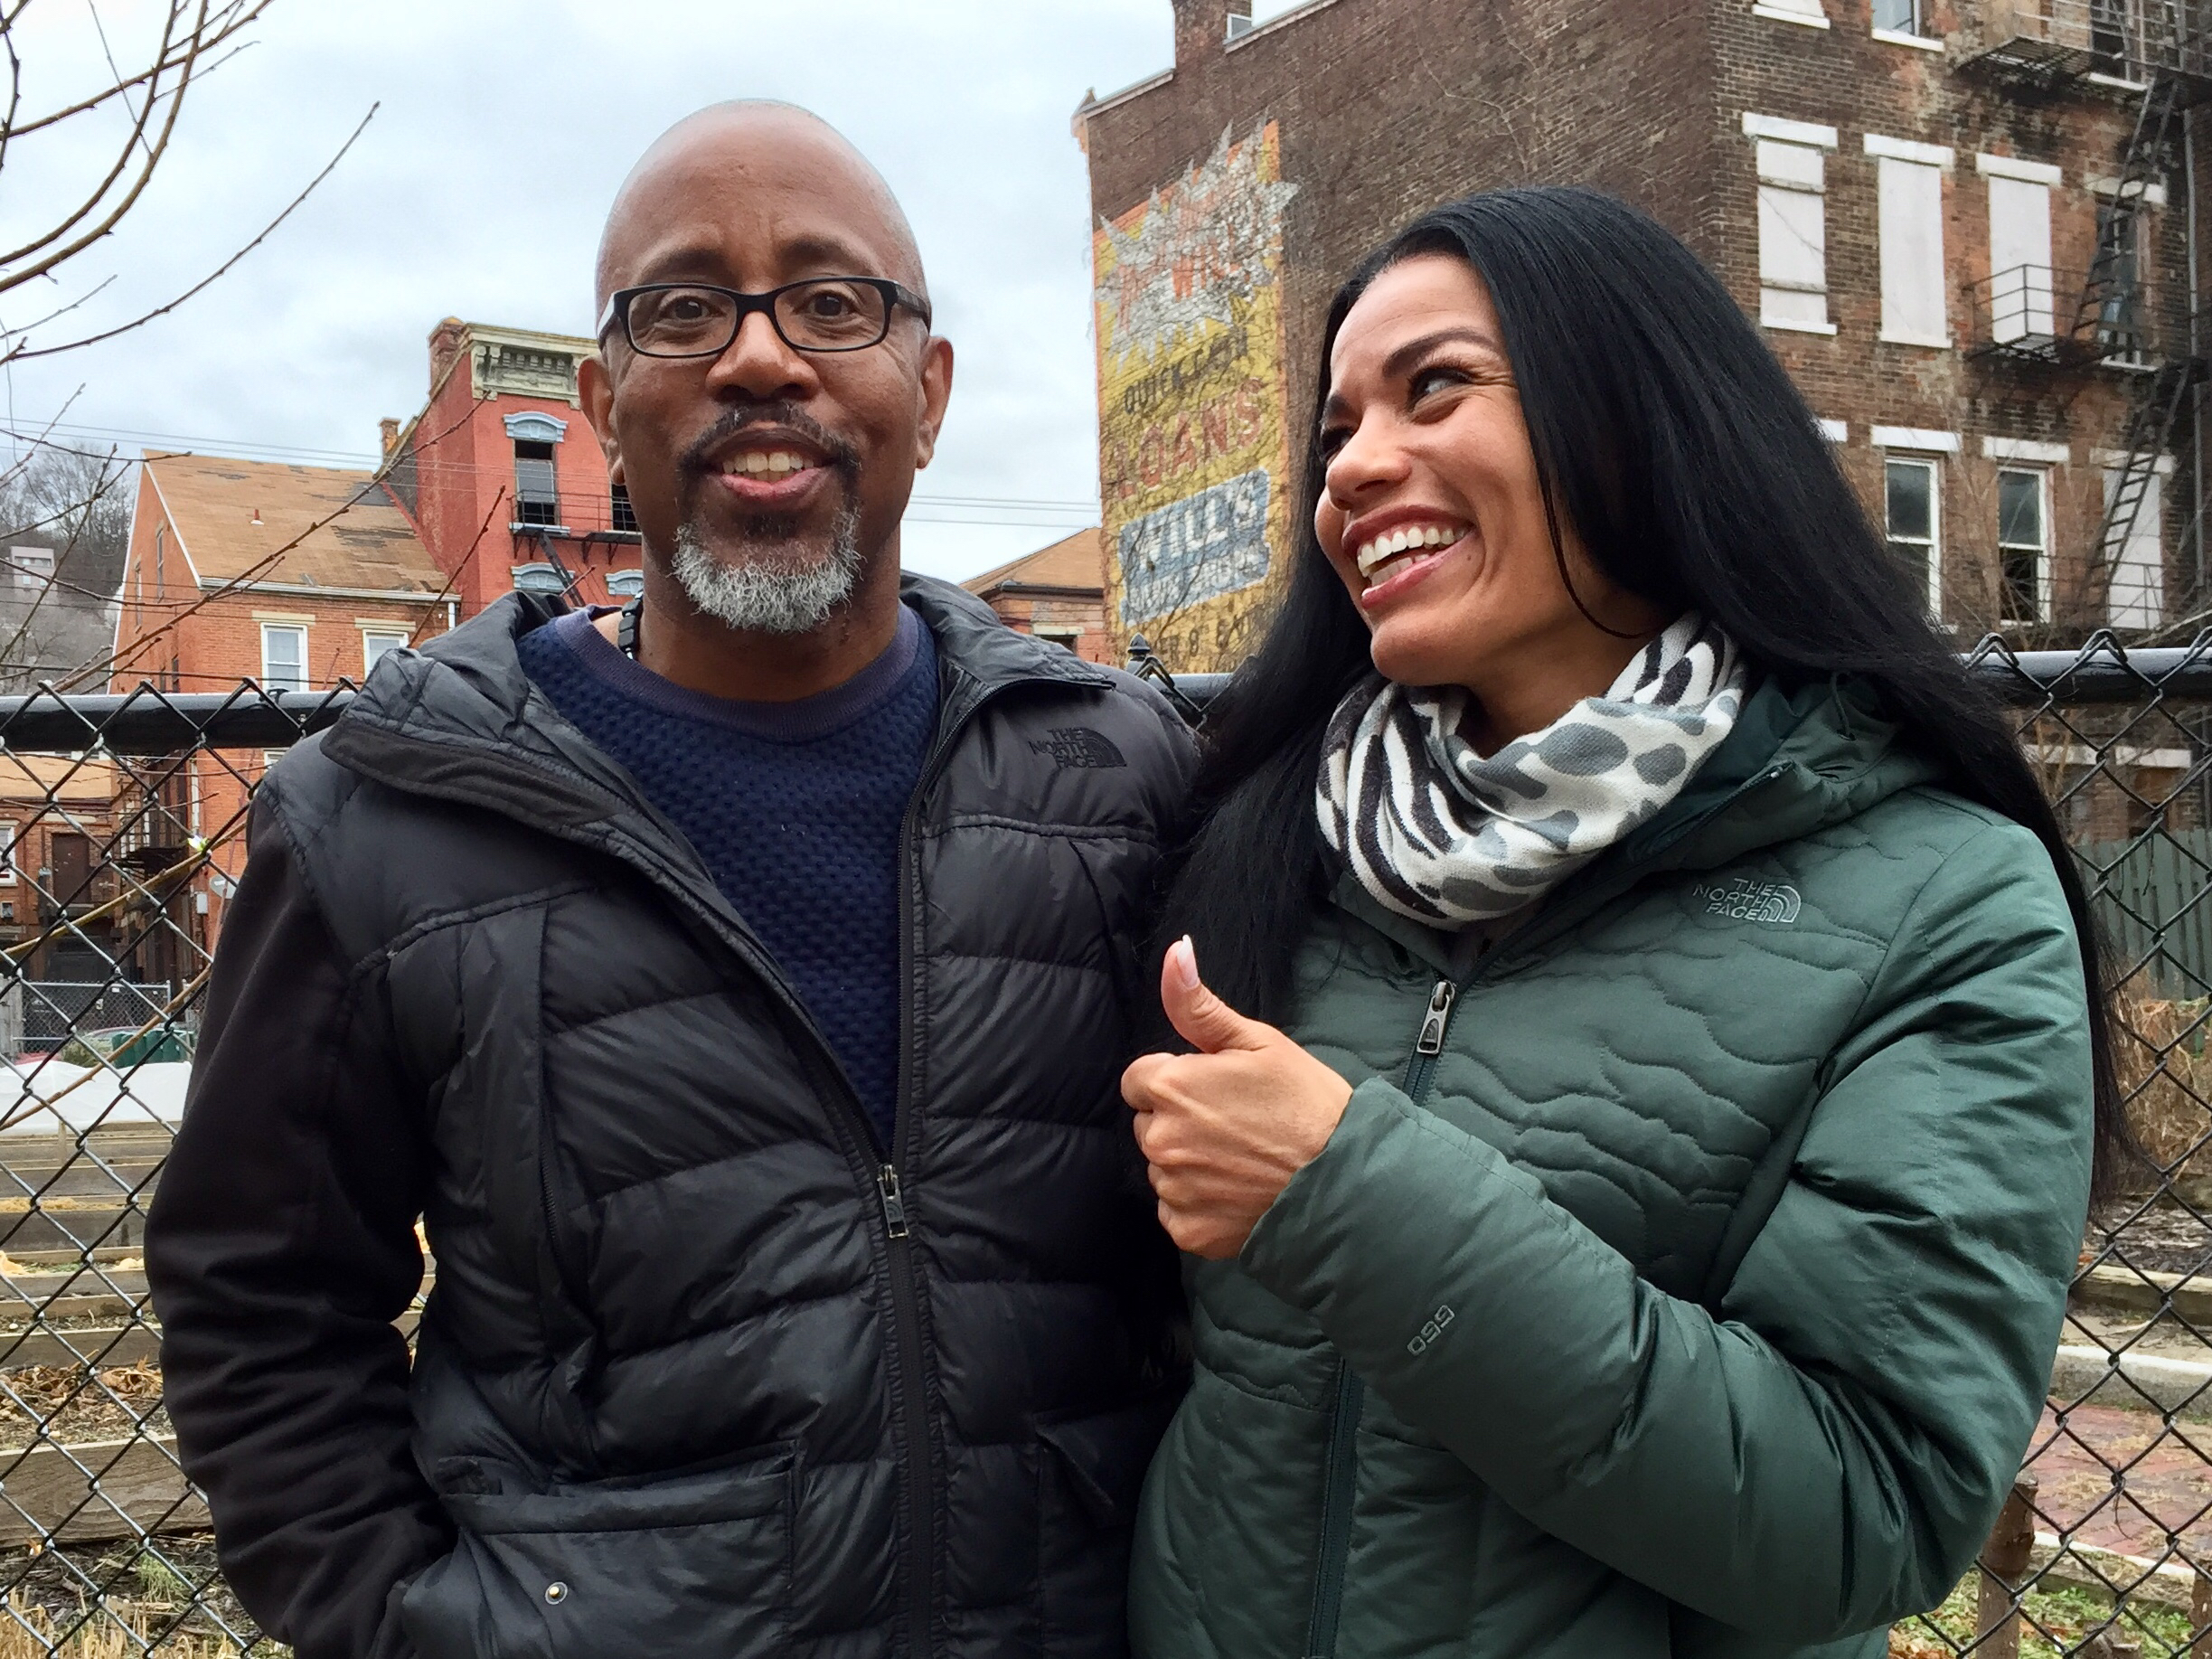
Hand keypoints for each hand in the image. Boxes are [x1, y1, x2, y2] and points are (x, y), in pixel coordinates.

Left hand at [1121, 936, 1353, 1258]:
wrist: (1343, 1180)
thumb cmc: (1306, 1103)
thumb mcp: (1257, 1041)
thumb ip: (1199, 1004)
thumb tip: (1174, 953)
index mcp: (1171, 1086)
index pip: (1140, 1079)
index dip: (1176, 1080)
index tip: (1214, 1089)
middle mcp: (1161, 1139)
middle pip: (1149, 1123)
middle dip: (1179, 1120)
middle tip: (1233, 1123)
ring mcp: (1173, 1189)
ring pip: (1163, 1167)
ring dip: (1188, 1162)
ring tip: (1240, 1157)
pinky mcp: (1188, 1229)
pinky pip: (1175, 1209)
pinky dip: (1198, 1202)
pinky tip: (1237, 1190)